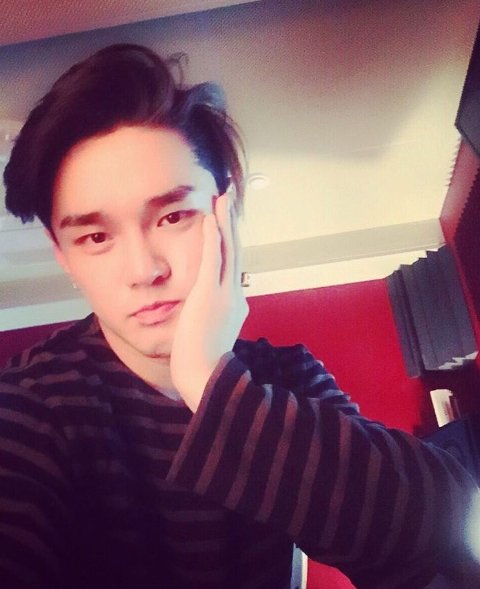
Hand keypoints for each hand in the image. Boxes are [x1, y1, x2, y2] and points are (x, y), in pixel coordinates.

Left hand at [169, 193, 248, 410]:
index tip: (226, 223)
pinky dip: (213, 238)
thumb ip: (212, 317)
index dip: (230, 242)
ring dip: (224, 223)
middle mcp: (235, 294)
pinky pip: (213, 259)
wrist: (204, 376)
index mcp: (234, 304)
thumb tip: (207, 310)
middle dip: (231, 224)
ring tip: (223, 199)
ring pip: (228, 250)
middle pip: (235, 251)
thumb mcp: (210, 334)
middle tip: (229, 199)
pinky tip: (211, 219)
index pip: (232, 266)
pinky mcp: (210, 295)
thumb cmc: (202, 362)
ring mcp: (225, 294)